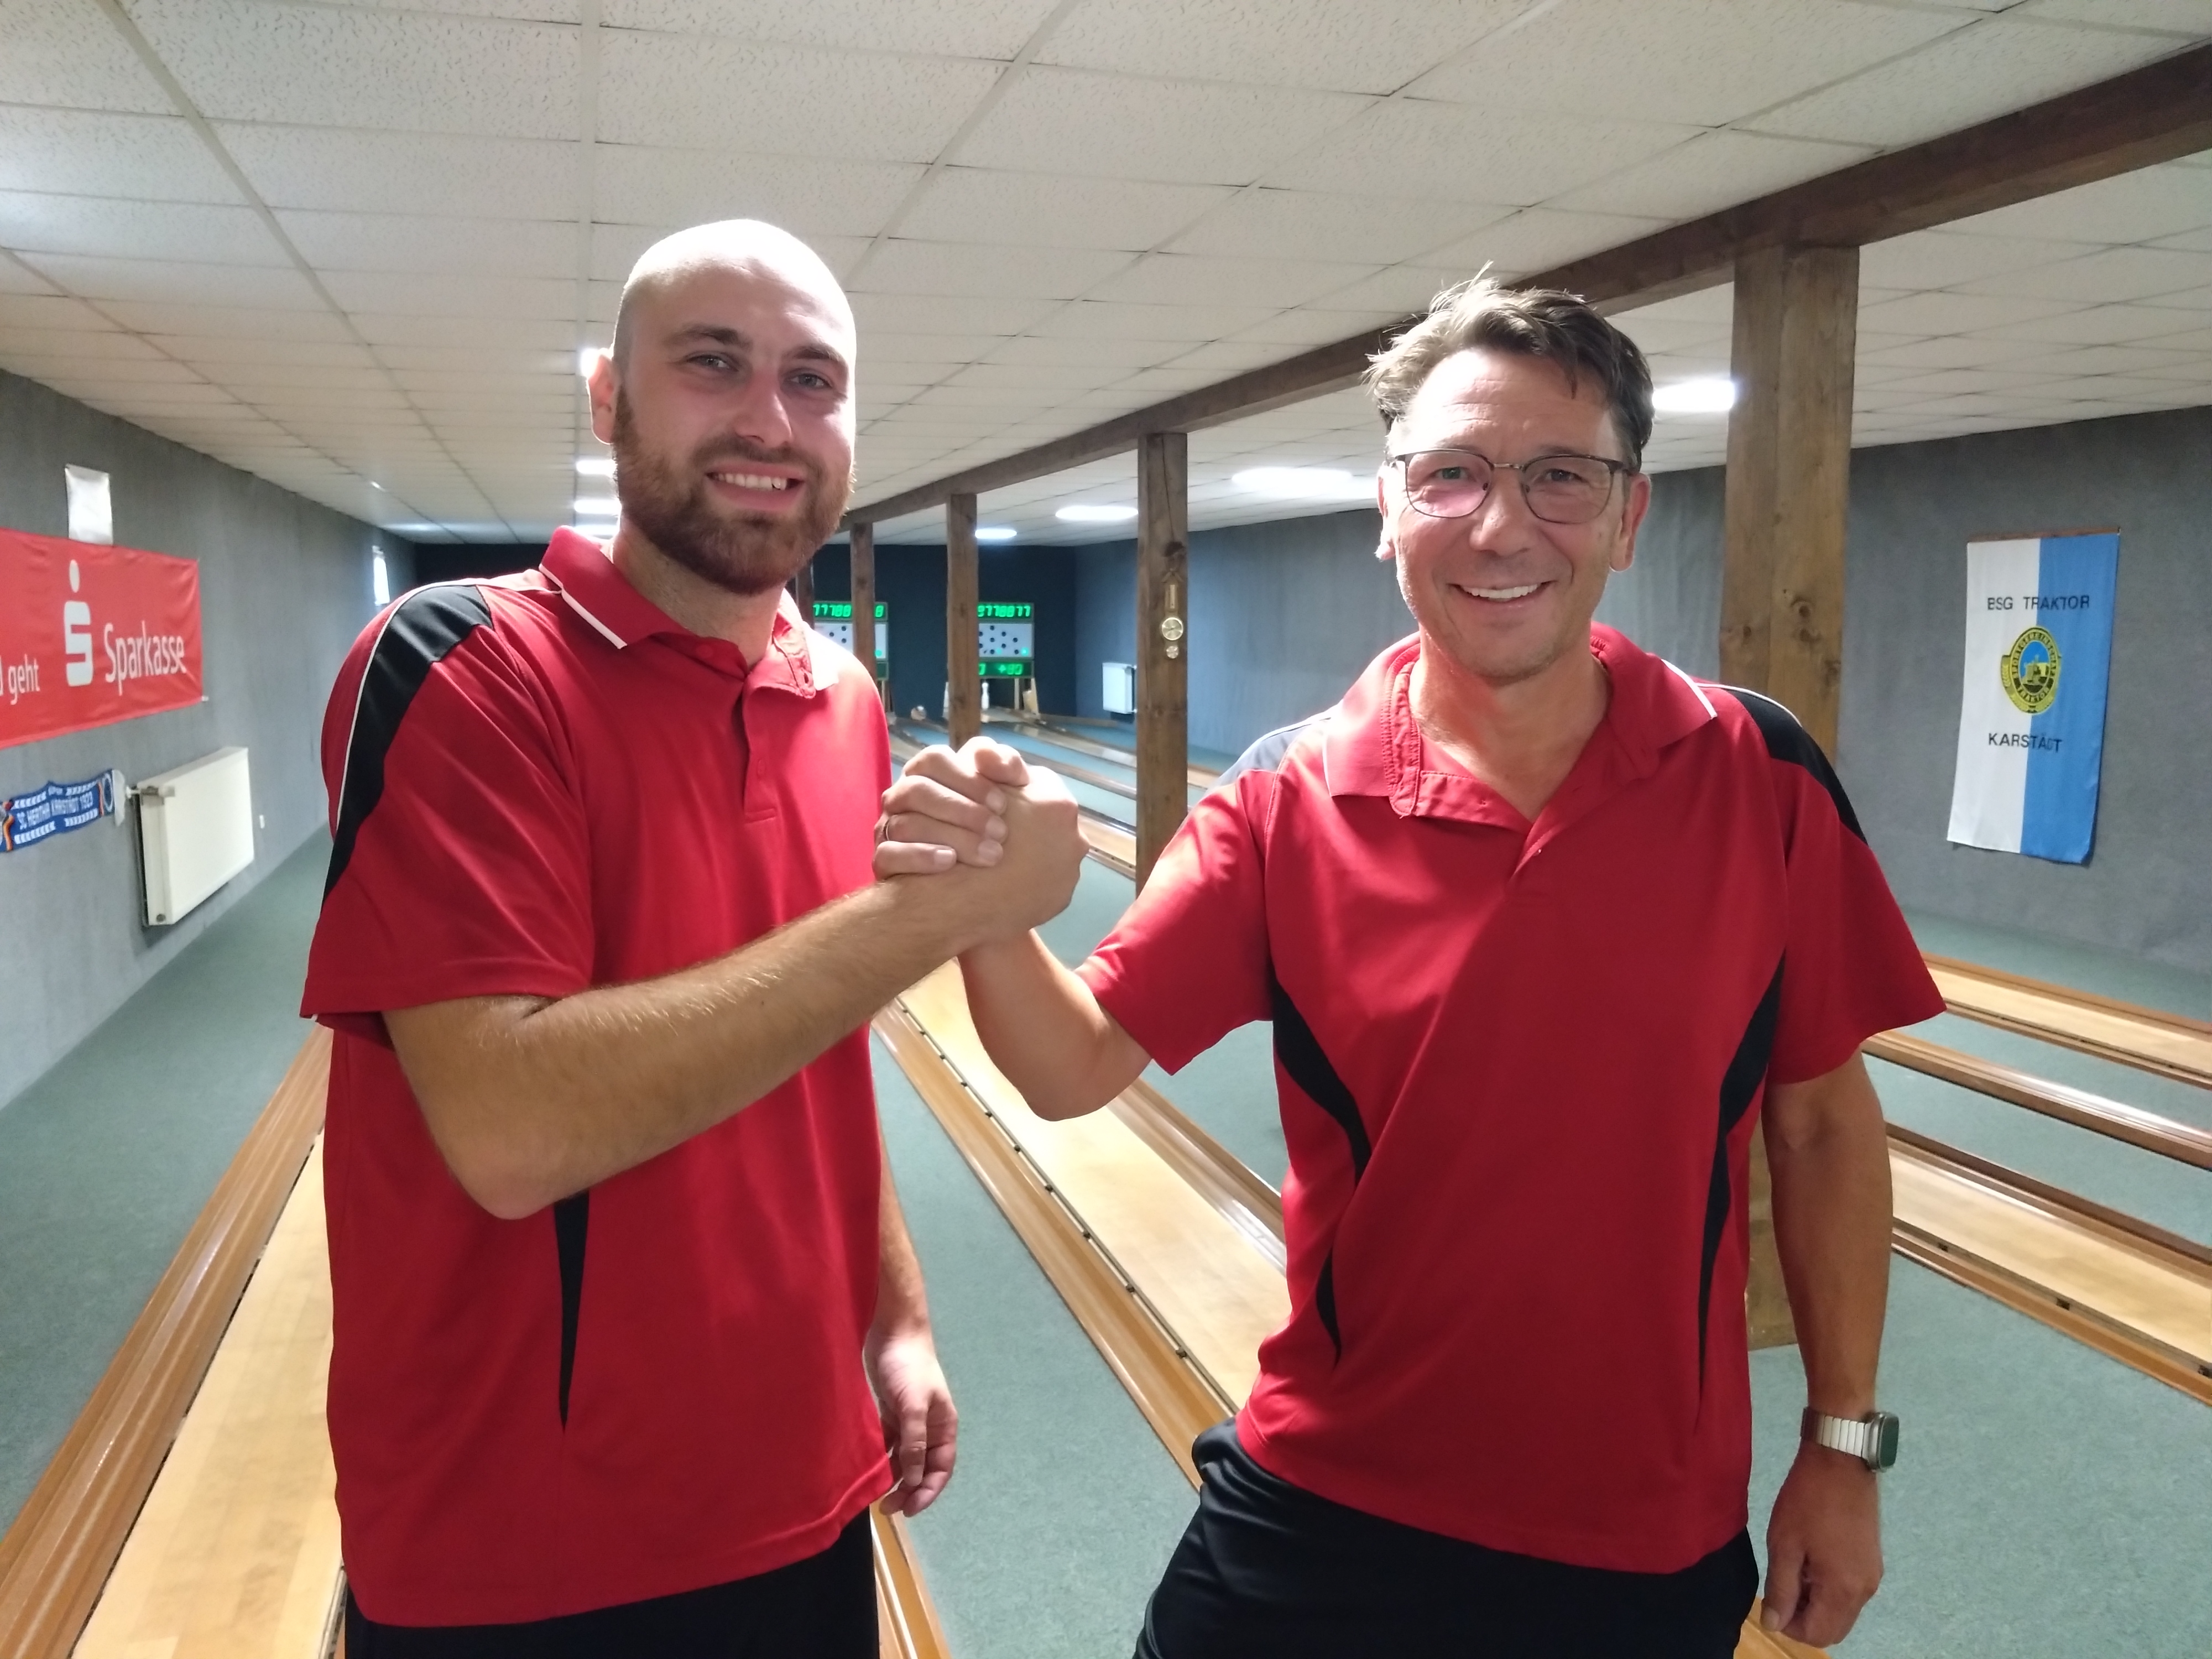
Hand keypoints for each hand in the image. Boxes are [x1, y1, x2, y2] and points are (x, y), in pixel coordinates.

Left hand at [866, 1324, 956, 1516]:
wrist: (893, 1330)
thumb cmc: (909, 1366)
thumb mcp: (914, 1405)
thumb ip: (915, 1442)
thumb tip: (916, 1480)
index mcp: (943, 1426)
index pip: (941, 1468)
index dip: (928, 1492)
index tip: (909, 1510)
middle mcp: (929, 1427)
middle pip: (923, 1468)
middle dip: (909, 1489)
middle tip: (887, 1508)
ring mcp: (910, 1419)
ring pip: (905, 1458)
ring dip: (895, 1476)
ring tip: (877, 1494)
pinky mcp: (892, 1411)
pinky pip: (889, 1443)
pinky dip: (882, 1457)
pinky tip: (869, 1469)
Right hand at [875, 739, 1030, 877]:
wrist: (985, 874)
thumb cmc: (993, 823)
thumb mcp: (1008, 791)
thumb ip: (1006, 766)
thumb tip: (989, 757)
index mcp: (926, 773)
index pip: (933, 759)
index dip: (968, 778)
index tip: (1002, 804)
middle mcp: (901, 797)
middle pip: (917, 790)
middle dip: (962, 811)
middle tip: (1001, 833)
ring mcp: (888, 828)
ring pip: (905, 824)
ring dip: (950, 836)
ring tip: (988, 854)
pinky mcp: (884, 861)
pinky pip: (888, 855)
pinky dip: (920, 856)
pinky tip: (950, 861)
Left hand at [1763, 1442, 1882, 1645]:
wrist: (1841, 1460)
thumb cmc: (1807, 1500)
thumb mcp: (1784, 1544)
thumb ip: (1780, 1589)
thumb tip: (1773, 1624)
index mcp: (1844, 1590)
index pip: (1818, 1634)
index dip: (1789, 1626)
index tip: (1772, 1601)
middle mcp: (1865, 1591)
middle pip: (1834, 1628)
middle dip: (1804, 1618)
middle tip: (1781, 1586)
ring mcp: (1873, 1575)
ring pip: (1843, 1611)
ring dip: (1816, 1603)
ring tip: (1794, 1568)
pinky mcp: (1873, 1560)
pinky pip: (1850, 1592)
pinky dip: (1829, 1589)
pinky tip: (1811, 1560)